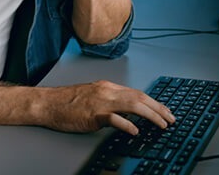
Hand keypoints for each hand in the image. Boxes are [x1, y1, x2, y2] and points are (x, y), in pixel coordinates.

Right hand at [40, 80, 175, 134]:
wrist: (47, 103)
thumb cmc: (66, 102)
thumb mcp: (92, 96)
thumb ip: (110, 101)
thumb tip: (128, 113)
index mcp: (107, 87)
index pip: (137, 92)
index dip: (154, 102)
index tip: (165, 111)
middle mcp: (107, 91)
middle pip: (139, 97)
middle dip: (158, 108)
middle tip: (171, 118)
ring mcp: (100, 102)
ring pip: (132, 105)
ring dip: (150, 115)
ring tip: (162, 124)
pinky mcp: (93, 114)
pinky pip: (114, 118)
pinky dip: (127, 124)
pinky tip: (136, 131)